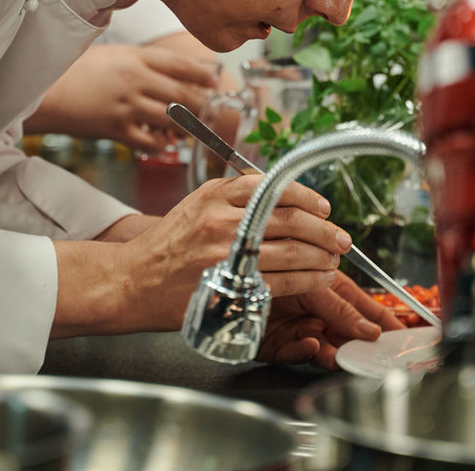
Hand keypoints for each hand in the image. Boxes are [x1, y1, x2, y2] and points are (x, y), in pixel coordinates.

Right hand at [26, 43, 218, 150]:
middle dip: (202, 104)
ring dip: (186, 127)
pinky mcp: (117, 129)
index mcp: (135, 58)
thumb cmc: (77, 70)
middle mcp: (135, 81)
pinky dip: (162, 145)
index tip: (215, 80)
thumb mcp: (112, 54)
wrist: (47, 92)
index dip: (202, 74)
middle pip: (182, 94)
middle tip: (212, 109)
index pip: (180, 65)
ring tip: (193, 129)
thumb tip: (170, 71)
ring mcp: (127, 106)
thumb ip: (140, 61)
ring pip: (171, 120)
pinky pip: (150, 141)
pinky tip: (165, 144)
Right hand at [90, 175, 349, 332]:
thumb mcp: (195, 205)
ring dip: (320, 256)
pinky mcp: (228, 286)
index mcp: (214, 195)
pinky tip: (318, 278)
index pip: (271, 187)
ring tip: (333, 259)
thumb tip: (279, 192)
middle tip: (341, 237)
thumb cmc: (168, 245)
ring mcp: (224, 255)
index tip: (323, 206)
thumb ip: (233, 196)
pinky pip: (279, 281)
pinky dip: (306, 280)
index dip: (305, 196)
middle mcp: (220, 220)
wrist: (134, 280)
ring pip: (289, 251)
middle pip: (287, 219)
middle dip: (322, 229)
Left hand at [257, 271, 405, 368]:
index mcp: (326, 289)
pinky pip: (294, 353)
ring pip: (324, 348)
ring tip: (347, 357)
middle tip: (380, 357)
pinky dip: (304, 351)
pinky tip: (312, 346)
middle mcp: (314, 311)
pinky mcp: (275, 346)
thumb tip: (371, 329)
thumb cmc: (269, 261)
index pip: (361, 308)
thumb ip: (339, 305)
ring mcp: (296, 329)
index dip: (382, 323)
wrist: (223, 275)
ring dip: (336, 354)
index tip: (402, 338)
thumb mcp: (311, 280)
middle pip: (345, 333)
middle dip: (362, 346)